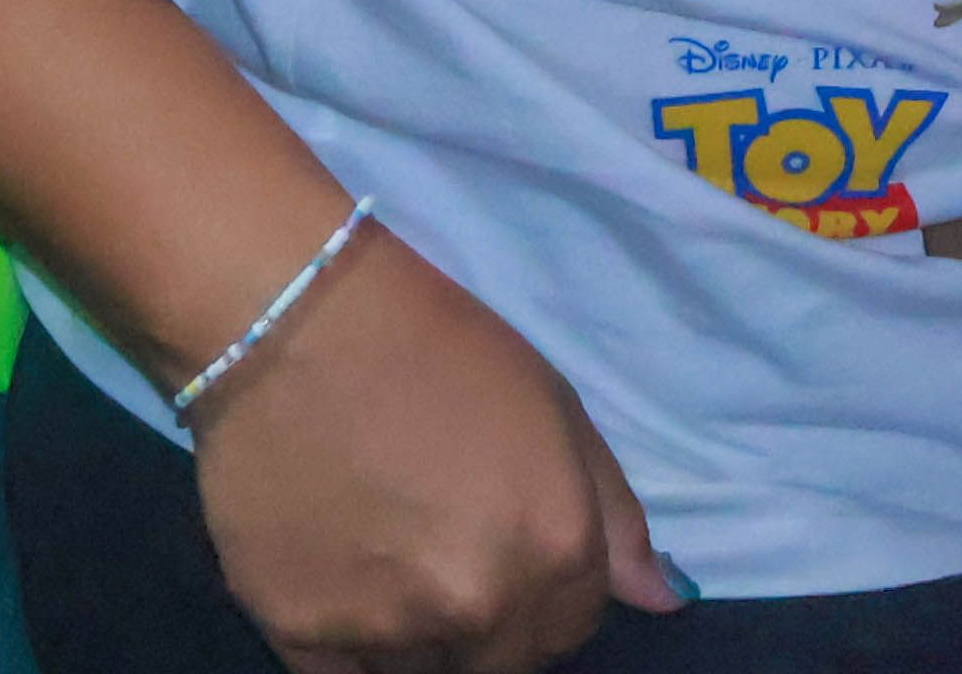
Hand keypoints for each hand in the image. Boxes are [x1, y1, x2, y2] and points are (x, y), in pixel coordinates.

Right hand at [187, 224, 677, 673]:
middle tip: (442, 549)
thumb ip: (613, 516)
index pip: (571, 628)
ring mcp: (388, 631)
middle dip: (486, 625)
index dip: (544, 592)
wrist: (298, 324)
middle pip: (502, 665)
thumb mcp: (554, 408)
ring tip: (386, 550)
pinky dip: (347, 638)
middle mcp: (481, 608)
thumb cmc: (439, 349)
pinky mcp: (300, 636)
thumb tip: (663, 601)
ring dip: (417, 634)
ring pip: (423, 672)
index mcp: (557, 551)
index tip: (504, 545)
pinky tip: (337, 568)